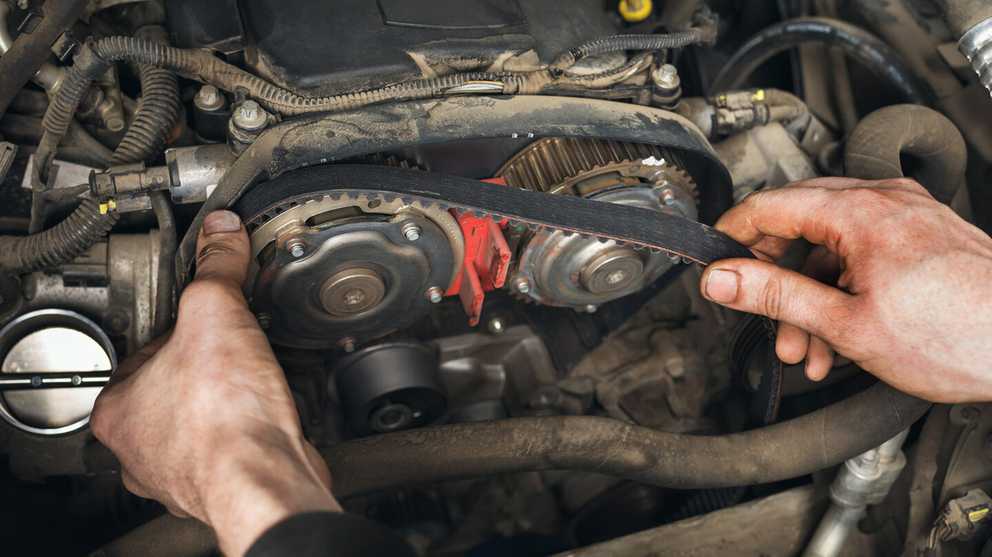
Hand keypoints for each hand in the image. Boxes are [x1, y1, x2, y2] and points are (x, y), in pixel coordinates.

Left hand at [91, 210, 339, 555]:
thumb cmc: (225, 416)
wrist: (266, 478)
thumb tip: (222, 232)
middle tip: (231, 349)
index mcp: (116, 408)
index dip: (179, 328)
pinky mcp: (219, 485)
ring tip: (250, 381)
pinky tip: (265, 414)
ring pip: (197, 421)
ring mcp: (178, 471)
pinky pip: (229, 446)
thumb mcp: (217, 313)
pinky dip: (247, 429)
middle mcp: (138, 447)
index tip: (204, 319)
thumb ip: (217, 268)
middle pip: (168, 387)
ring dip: (224, 402)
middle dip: (202, 368)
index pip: (141, 351)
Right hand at [699, 177, 991, 402]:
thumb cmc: (960, 336)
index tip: (713, 261)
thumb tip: (721, 277)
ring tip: (807, 350)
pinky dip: (843, 291)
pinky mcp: (925, 237)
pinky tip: (840, 338)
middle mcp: (886, 200)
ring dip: (810, 297)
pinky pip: (864, 253)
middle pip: (799, 224)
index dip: (732, 235)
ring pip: (832, 246)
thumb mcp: (846, 323)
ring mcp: (909, 216)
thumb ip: (775, 295)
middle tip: (760, 315)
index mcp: (861, 211)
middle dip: (776, 280)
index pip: (769, 205)